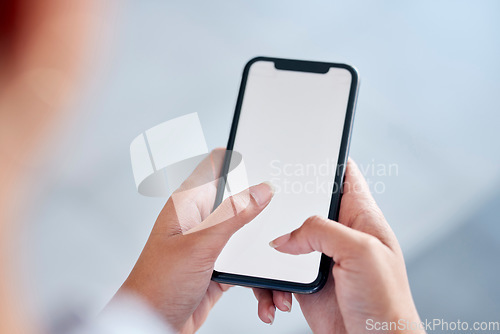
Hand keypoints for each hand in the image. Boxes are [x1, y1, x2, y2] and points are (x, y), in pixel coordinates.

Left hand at [113, 149, 274, 332]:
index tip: (267, 156)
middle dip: (264, 209)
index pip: (215, 167)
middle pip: (240, 201)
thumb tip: (261, 189)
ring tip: (277, 268)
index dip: (239, 158)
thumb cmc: (158, 284)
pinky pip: (249, 263)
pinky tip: (266, 292)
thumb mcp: (201, 244)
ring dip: (264, 252)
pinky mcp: (220, 266)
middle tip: (286, 213)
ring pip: (248, 235)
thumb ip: (233, 215)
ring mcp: (212, 243)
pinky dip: (261, 276)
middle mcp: (201, 220)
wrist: (153, 325)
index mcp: (188, 204)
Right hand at [256, 159, 423, 333]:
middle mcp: (338, 233)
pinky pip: (277, 273)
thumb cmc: (385, 303)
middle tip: (262, 207)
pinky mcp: (304, 280)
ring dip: (269, 255)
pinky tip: (275, 298)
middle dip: (281, 207)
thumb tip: (285, 238)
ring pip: (284, 240)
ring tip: (270, 273)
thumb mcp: (362, 252)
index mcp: (360, 217)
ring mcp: (319, 256)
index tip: (300, 151)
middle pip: (303, 205)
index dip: (325, 159)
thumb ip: (321, 232)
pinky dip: (269, 285)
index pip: (344, 176)